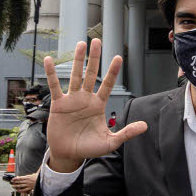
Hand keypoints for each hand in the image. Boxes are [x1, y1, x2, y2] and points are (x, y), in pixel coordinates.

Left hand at [10, 173, 35, 195]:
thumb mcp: (32, 174)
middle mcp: (27, 181)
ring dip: (16, 186)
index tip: (13, 179)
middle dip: (15, 182)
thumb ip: (27, 176)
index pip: (20, 178)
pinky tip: (18, 190)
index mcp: (27, 177)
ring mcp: (28, 184)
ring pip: (21, 185)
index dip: (16, 178)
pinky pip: (24, 189)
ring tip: (13, 186)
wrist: (41, 180)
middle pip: (19, 181)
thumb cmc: (37, 177)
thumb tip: (24, 176)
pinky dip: (21, 190)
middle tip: (11, 182)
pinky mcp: (30, 188)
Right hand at [43, 39, 147, 172]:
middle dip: (95, 58)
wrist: (69, 155)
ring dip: (78, 60)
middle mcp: (86, 99)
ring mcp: (72, 99)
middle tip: (97, 40)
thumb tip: (145, 126)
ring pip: (75, 76)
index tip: (118, 57)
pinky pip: (55, 86)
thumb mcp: (110, 142)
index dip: (113, 72)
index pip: (108, 85)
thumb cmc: (89, 148)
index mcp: (98, 105)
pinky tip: (49, 60)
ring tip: (81, 43)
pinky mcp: (59, 104)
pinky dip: (51, 73)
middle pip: (91, 74)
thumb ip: (126, 133)